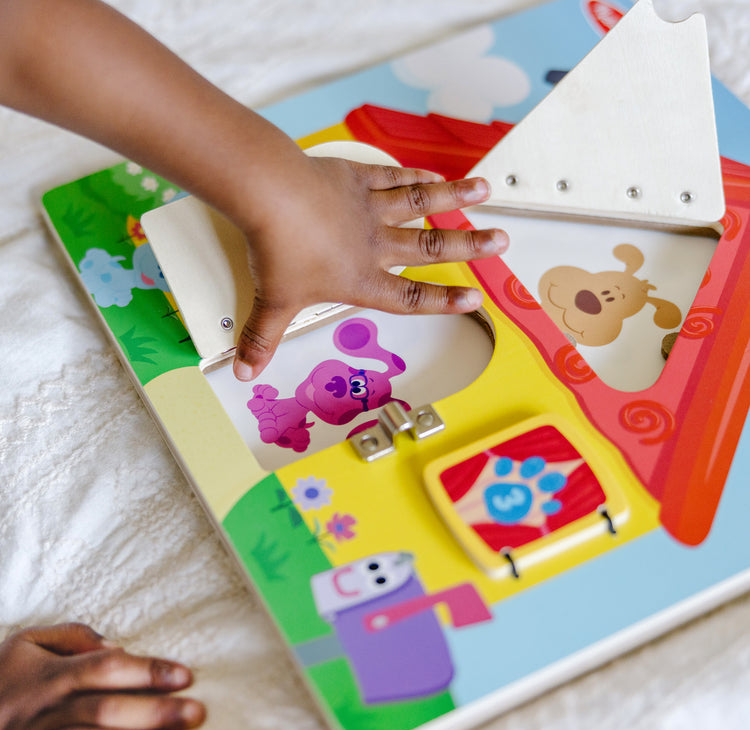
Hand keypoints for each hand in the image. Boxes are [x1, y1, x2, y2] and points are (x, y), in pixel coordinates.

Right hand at [0, 623, 204, 729]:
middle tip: (196, 713)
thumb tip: (115, 644)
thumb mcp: (24, 645)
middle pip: (104, 710)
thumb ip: (71, 636)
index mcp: (51, 676)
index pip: (106, 668)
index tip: (185, 676)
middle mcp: (45, 712)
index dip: (147, 671)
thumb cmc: (0, 682)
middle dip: (153, 712)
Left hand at [232, 156, 507, 379]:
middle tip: (502, 240)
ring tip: (485, 190)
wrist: (271, 195)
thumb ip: (263, 338)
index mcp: (362, 279)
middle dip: (470, 244)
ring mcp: (369, 208)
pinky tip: (436, 174)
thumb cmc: (277, 250)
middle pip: (432, 246)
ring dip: (456, 197)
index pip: (410, 296)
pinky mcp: (356, 178)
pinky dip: (417, 176)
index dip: (443, 300)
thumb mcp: (272, 302)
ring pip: (422, 204)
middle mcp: (375, 244)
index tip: (473, 299)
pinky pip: (394, 177)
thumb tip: (246, 372)